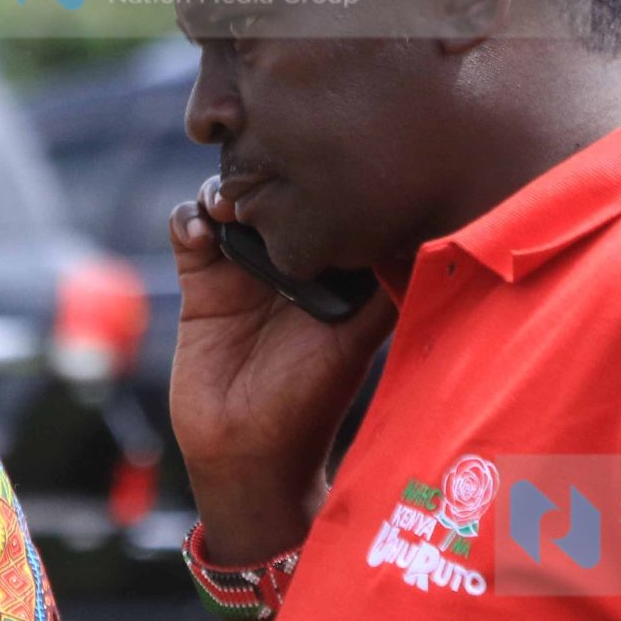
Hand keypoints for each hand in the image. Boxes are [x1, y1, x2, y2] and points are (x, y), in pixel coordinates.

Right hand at [167, 176, 394, 559]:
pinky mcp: (200, 283)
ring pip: (231, 204)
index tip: (317, 165)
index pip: (327, 205)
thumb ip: (385, 292)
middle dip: (268, 177)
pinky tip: (199, 229)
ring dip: (225, 192)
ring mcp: (242, 269)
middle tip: (263, 177)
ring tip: (227, 205)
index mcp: (330, 270)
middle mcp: (288, 262)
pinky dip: (188, 219)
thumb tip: (431, 242)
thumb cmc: (311, 404)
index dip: (322, 179)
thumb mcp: (357, 342)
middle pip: (276, 195)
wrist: (249, 454)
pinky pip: (189, 231)